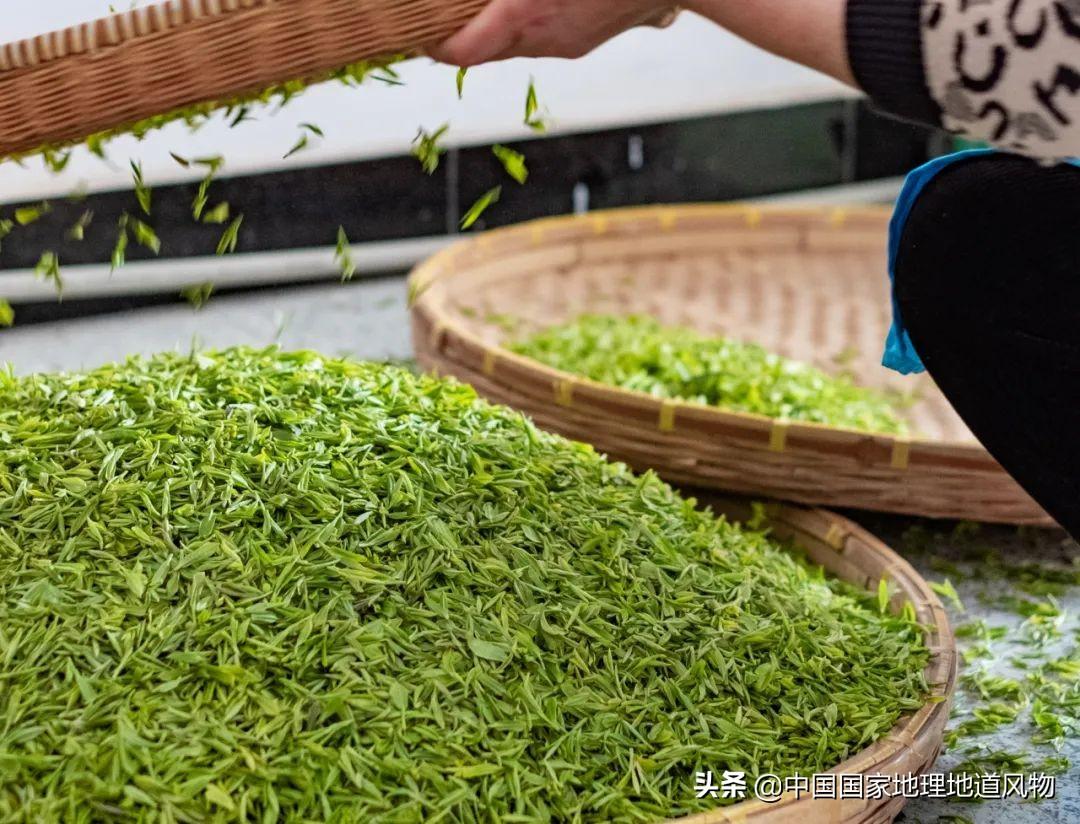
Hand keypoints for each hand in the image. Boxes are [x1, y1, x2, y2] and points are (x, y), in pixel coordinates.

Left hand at [429, 0, 682, 66]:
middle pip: (481, 51)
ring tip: (480, 5)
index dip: (433, 46)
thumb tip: (486, 0)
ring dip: (491, 27)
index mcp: (525, 13)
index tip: (419, 35)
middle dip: (458, 33)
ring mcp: (564, 45)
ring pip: (510, 45)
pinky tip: (527, 1)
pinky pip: (538, 39)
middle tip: (438, 13)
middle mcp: (542, 39)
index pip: (460, 52)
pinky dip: (521, 24)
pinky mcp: (581, 43)